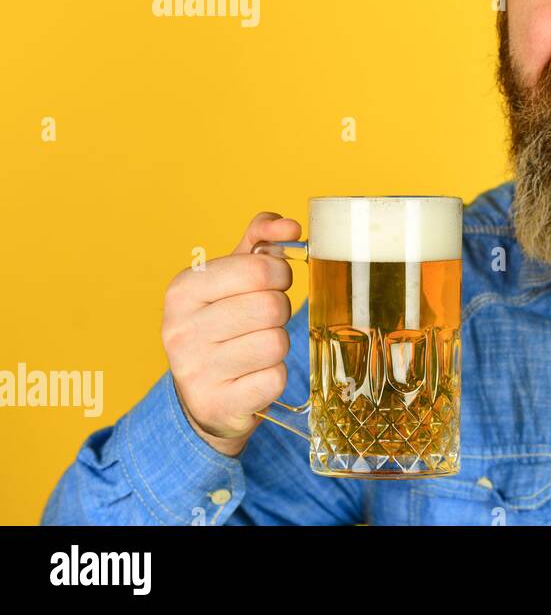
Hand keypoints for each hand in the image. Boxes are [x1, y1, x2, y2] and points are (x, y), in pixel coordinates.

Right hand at [162, 212, 301, 455]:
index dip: (279, 274)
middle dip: (280, 311)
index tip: (273, 283)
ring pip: (276, 343)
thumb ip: (261, 240)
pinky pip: (275, 379)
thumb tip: (291, 226)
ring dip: (278, 344)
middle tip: (265, 319)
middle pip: (271, 306)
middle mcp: (180, 329)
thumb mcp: (232, 276)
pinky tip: (254, 375)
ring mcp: (195, 371)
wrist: (204, 395)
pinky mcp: (217, 404)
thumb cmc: (225, 323)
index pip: (259, 269)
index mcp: (183, 289)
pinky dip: (274, 376)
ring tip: (256, 347)